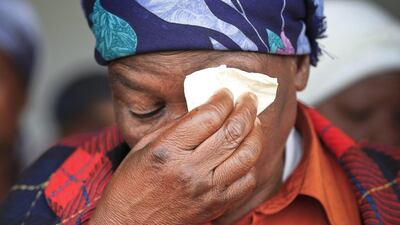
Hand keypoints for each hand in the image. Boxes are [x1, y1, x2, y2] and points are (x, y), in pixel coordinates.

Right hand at [89, 89, 262, 224]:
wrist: (130, 222)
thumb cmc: (133, 181)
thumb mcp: (145, 145)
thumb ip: (177, 126)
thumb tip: (206, 107)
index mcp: (169, 150)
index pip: (209, 116)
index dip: (223, 99)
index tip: (226, 93)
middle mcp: (191, 170)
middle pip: (233, 132)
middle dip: (246, 109)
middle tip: (248, 99)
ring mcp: (207, 190)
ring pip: (247, 155)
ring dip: (255, 133)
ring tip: (253, 122)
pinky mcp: (217, 205)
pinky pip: (247, 180)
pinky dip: (251, 162)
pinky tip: (245, 151)